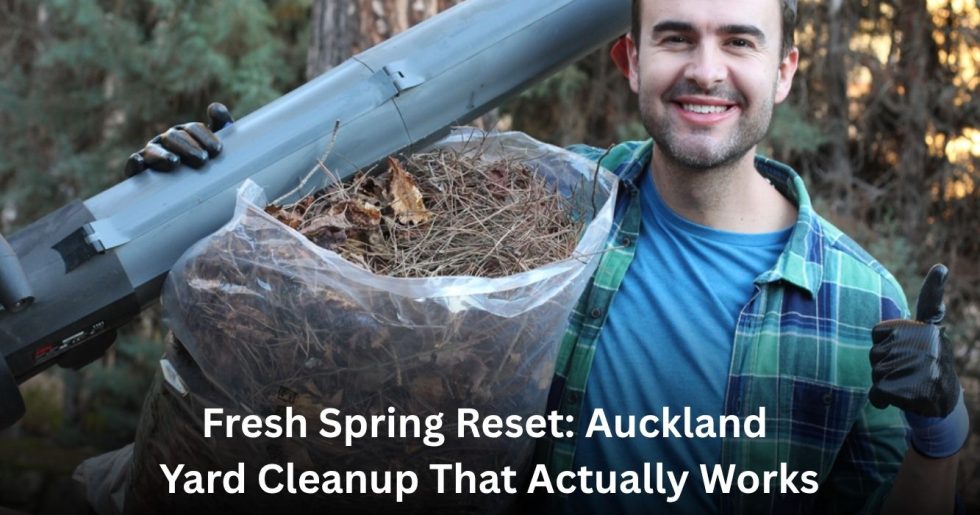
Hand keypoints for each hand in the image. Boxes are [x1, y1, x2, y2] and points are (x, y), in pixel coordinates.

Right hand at [124, 102, 232, 176]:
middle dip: (188, 147)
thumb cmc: (208, 166)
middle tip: (202, 160)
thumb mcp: (216, 147)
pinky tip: (139, 164)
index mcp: (186, 133)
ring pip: (154, 149)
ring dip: (164, 155)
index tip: (216, 150)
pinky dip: (135, 163)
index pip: (193, 129)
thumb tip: (214, 108)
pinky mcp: (140, 169)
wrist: (197, 191)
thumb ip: (222, 124)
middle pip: (175, 137)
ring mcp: (152, 153)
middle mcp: (168, 140)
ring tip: (175, 162)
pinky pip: (134, 163)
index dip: (205, 137)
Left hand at [869, 264, 959, 417]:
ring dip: (882, 380)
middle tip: (906, 372)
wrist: (943, 405)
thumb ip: (921, 315)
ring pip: (875, 370)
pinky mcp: (906, 390)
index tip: (940, 269)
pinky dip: (880, 399)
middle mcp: (927, 346)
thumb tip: (939, 269)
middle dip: (883, 363)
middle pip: (876, 350)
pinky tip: (898, 399)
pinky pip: (875, 393)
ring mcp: (917, 367)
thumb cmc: (926, 369)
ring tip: (906, 384)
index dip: (934, 287)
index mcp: (929, 332)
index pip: (929, 305)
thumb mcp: (925, 338)